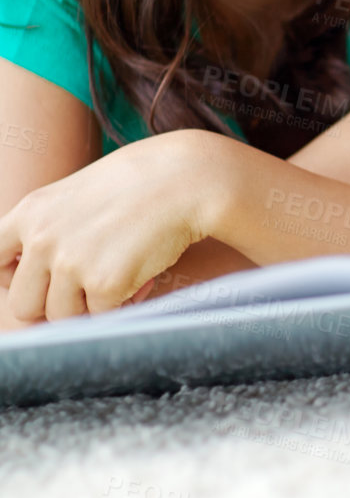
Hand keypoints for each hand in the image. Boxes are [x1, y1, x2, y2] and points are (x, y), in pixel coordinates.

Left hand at [0, 130, 225, 323]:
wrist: (185, 180)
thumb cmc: (138, 186)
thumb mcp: (75, 196)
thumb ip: (49, 230)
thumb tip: (42, 283)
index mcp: (30, 212)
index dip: (13, 278)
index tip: (42, 279)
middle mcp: (42, 238)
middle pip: (23, 305)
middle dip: (55, 303)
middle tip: (88, 288)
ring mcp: (70, 262)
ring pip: (62, 317)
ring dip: (92, 306)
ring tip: (122, 278)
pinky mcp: (104, 283)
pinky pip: (102, 317)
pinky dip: (123, 305)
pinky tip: (142, 280)